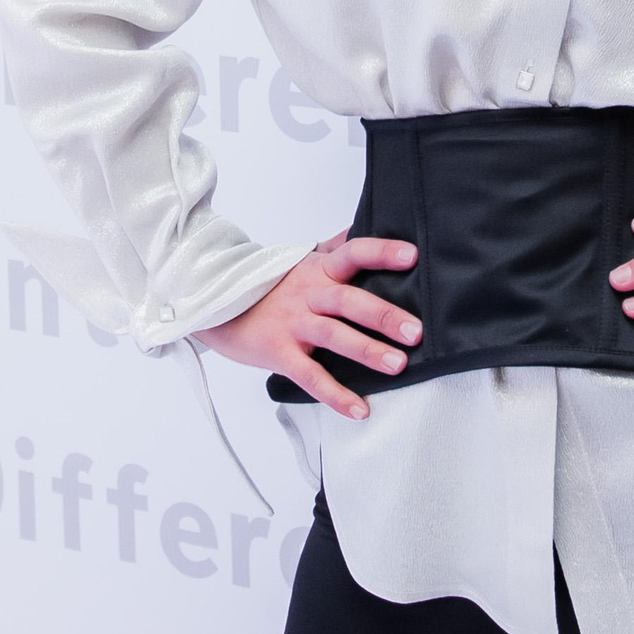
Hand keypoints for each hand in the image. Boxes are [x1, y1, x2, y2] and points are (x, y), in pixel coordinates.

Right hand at [199, 230, 420, 418]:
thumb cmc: (271, 286)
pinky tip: (360, 410)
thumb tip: (365, 224)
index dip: (381, 253)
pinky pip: (310, 377)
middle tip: (416, 332)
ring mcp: (293, 325)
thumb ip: (335, 246)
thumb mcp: (302, 260)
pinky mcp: (280, 354)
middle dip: (383, 315)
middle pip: (348, 301)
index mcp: (318, 270)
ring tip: (397, 364)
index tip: (412, 255)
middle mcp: (308, 294)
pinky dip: (335, 395)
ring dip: (367, 351)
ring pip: (333, 336)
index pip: (353, 254)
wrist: (217, 306)